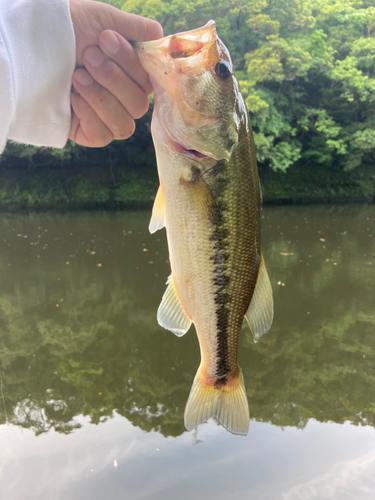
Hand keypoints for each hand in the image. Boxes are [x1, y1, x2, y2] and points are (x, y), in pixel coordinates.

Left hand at [68, 0, 161, 146]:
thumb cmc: (65, 30)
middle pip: (139, 105)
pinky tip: (71, 97)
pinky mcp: (90, 134)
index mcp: (130, 75)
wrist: (30, 47)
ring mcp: (107, 119)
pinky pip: (103, 135)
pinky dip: (89, 115)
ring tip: (77, 76)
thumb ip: (136, 29)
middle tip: (87, 56)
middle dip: (113, 78)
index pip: (148, 82)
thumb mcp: (102, 19)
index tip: (105, 39)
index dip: (130, 63)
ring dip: (101, 97)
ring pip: (125, 125)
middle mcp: (123, 99)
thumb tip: (159, 37)